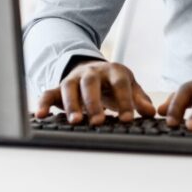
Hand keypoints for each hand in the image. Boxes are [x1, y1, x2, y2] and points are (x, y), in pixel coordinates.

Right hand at [35, 60, 156, 125]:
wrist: (94, 69)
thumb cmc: (114, 83)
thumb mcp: (130, 87)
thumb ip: (139, 99)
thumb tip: (151, 112)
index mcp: (113, 71)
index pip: (120, 83)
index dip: (124, 100)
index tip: (128, 119)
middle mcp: (91, 72)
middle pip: (91, 83)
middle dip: (94, 102)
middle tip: (99, 121)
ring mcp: (74, 78)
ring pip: (69, 87)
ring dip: (71, 104)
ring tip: (75, 122)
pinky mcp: (59, 87)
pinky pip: (48, 93)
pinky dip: (43, 103)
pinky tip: (41, 115)